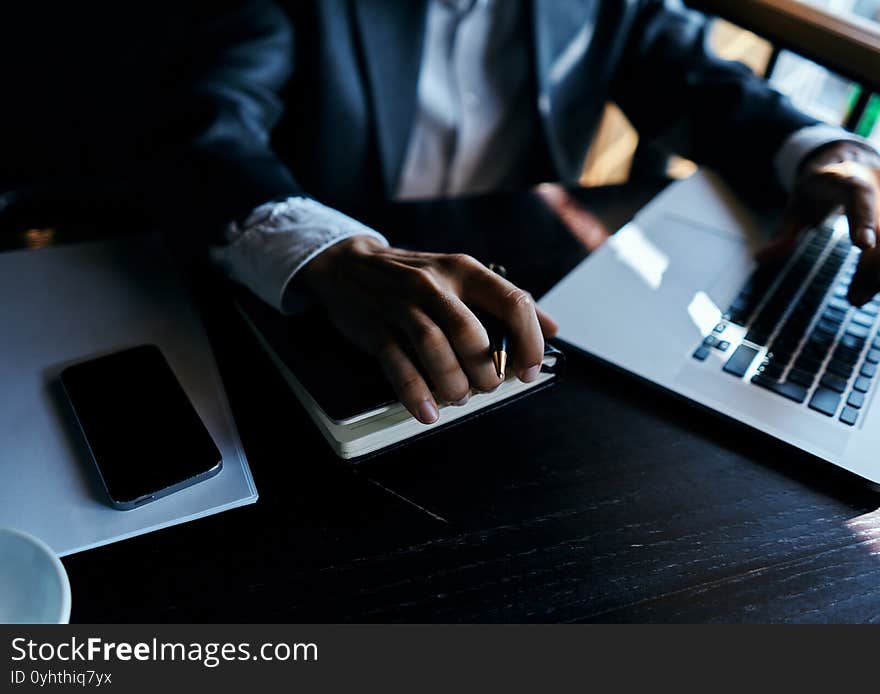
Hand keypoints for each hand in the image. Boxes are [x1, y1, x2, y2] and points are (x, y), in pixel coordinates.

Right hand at [299, 236, 558, 423]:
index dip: (529, 341)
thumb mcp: (461, 276)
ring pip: (434, 347)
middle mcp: (435, 283)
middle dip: (486, 371)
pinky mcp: (375, 325)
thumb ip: (505, 300)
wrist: (349, 264)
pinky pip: (397, 363)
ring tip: (458, 398)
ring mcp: (402, 303)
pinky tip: (427, 411)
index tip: (529, 370)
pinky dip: (415, 392)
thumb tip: (553, 328)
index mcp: (464, 270)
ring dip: (453, 383)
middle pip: (471, 332)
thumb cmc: (414, 278)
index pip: (512, 302)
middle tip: (488, 388)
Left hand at [763, 141, 879, 304]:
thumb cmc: (819, 187)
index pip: (858, 196)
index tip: (864, 245)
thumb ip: (784, 232)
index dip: (863, 219)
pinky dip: (879, 272)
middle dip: (872, 266)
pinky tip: (867, 289)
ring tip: (857, 299)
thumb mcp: (797, 206)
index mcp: (844, 179)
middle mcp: (876, 187)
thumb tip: (759, 259)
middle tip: (855, 299)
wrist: (849, 162)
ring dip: (878, 275)